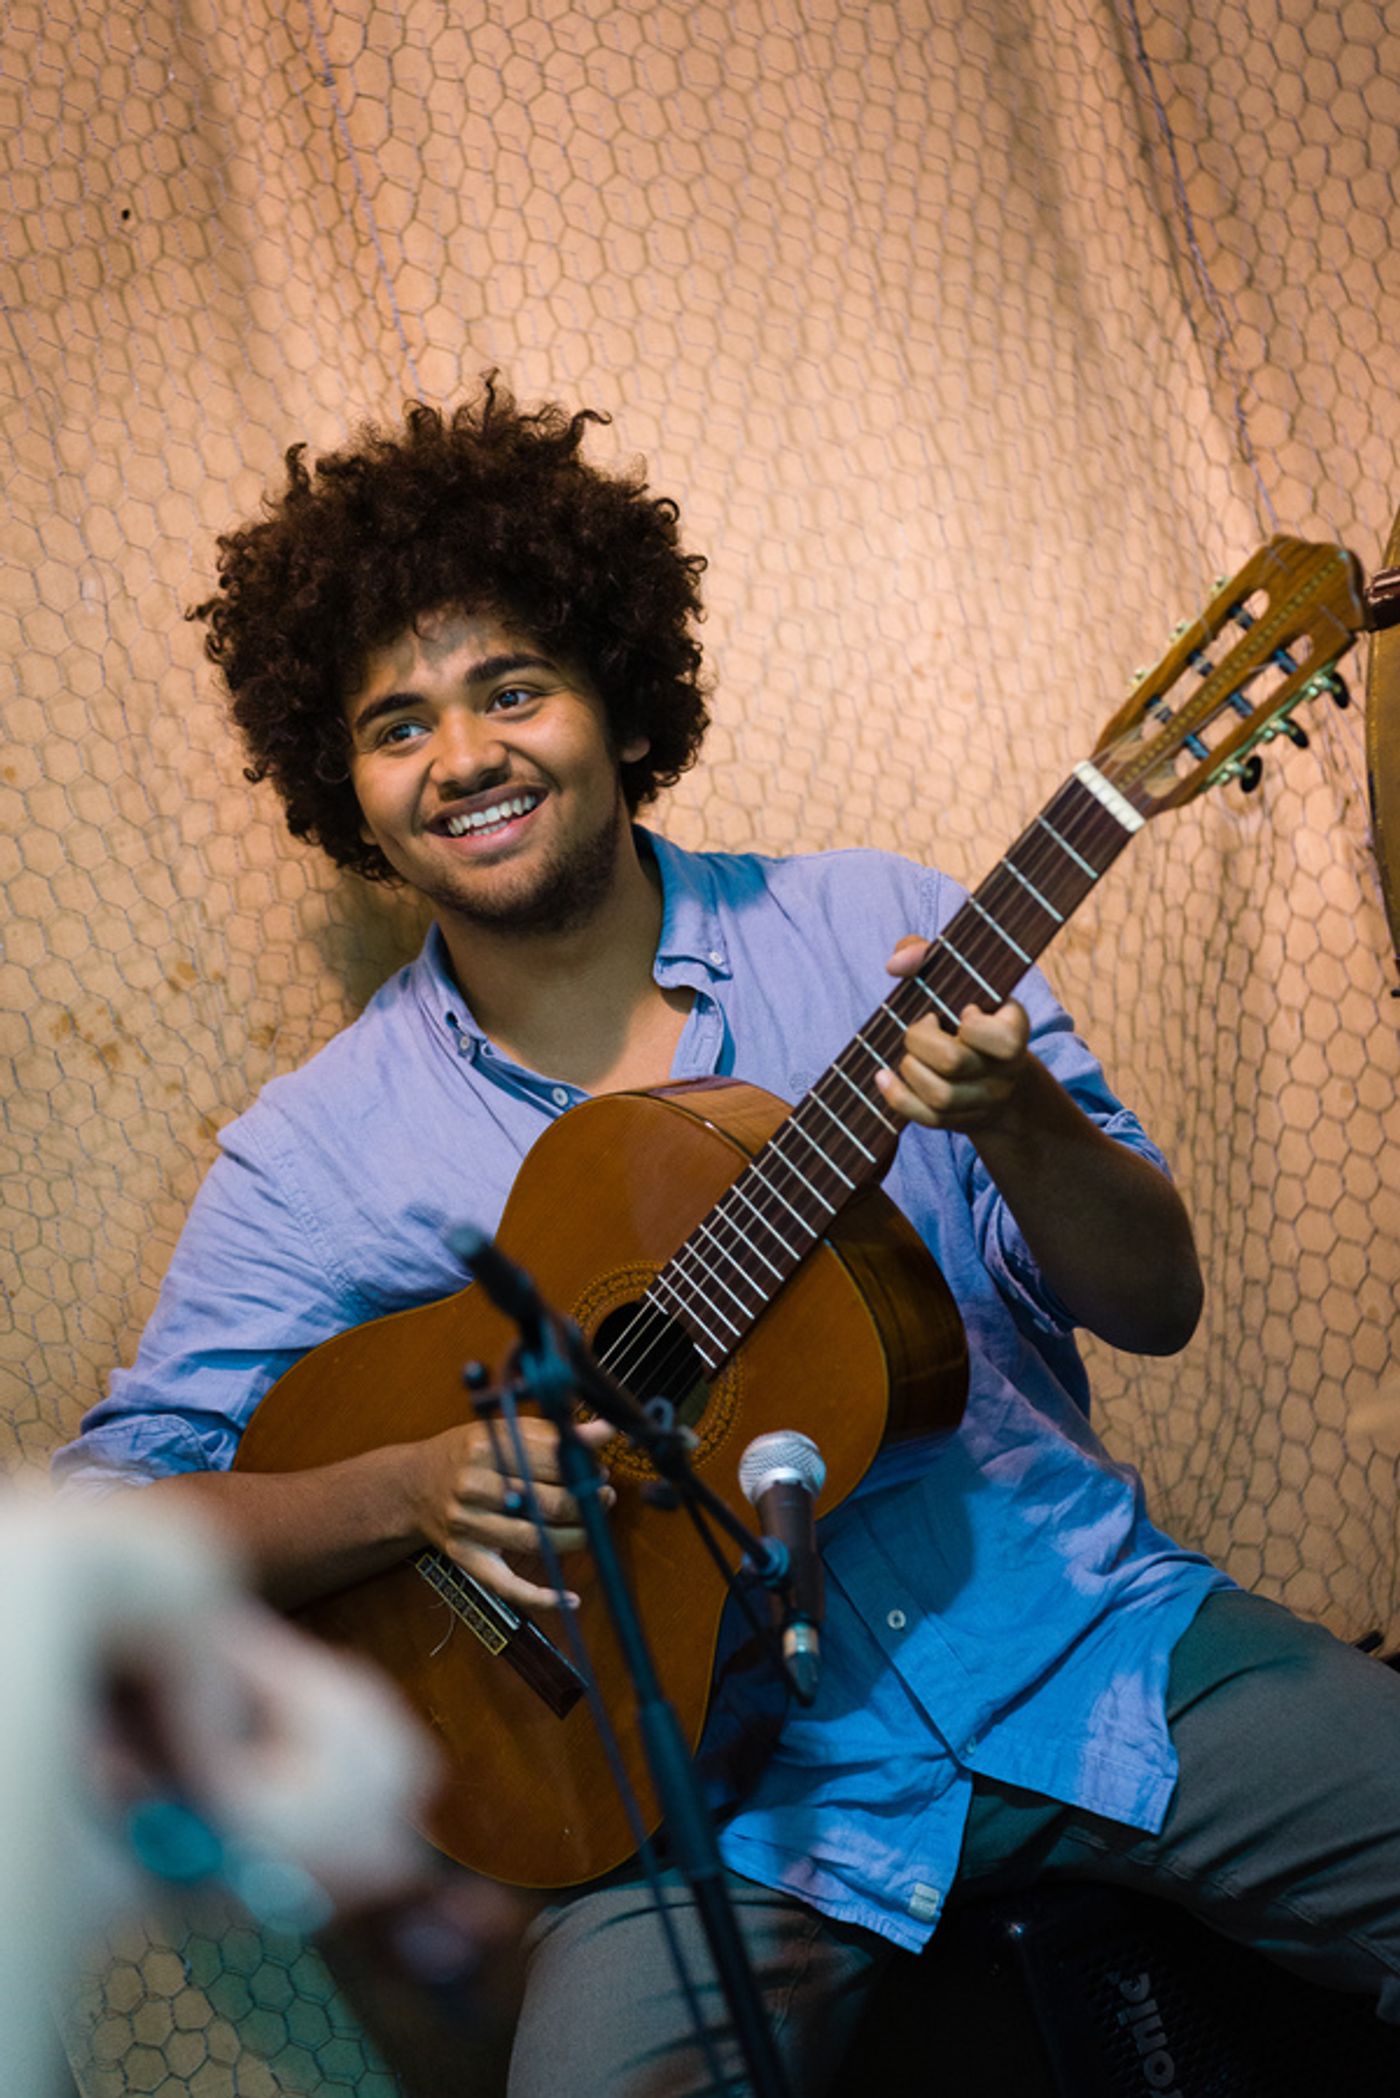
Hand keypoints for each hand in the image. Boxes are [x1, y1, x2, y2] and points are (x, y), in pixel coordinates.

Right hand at [409, 1415, 617, 1612]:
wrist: (412, 1486)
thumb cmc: (465, 1455)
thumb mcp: (501, 1431)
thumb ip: (551, 1432)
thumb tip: (602, 1432)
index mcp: (483, 1447)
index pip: (548, 1459)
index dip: (581, 1466)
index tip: (599, 1468)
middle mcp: (472, 1486)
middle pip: (544, 1502)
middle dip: (584, 1502)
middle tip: (604, 1497)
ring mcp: (467, 1525)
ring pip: (534, 1540)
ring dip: (574, 1539)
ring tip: (593, 1529)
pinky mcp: (465, 1557)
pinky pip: (506, 1585)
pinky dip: (540, 1597)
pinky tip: (569, 1598)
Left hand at [875, 934, 1031, 1131]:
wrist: (994, 1068)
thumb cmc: (967, 1010)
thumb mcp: (958, 977)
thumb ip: (926, 954)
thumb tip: (896, 964)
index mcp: (1015, 1030)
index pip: (1000, 1038)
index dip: (970, 1023)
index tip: (963, 1010)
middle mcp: (1007, 1070)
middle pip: (953, 1062)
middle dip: (920, 1040)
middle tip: (921, 1028)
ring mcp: (986, 1100)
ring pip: (940, 1096)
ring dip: (910, 1069)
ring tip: (909, 1054)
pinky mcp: (963, 1121)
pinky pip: (928, 1119)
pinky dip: (897, 1097)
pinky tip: (883, 1076)